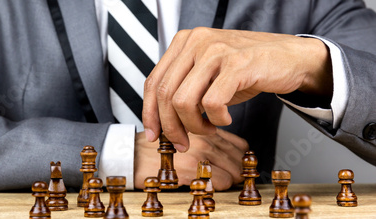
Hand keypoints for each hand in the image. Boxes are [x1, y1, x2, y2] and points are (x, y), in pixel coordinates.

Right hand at [134, 129, 248, 190]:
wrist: (131, 155)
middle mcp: (204, 139)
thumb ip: (203, 140)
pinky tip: (208, 187)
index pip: (239, 145)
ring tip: (221, 185)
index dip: (240, 158)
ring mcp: (199, 153)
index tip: (235, 167)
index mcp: (204, 130)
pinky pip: (218, 182)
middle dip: (238, 172)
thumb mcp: (182, 136)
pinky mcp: (191, 169)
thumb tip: (224, 156)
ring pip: (233, 171)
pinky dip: (218, 188)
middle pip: (239, 159)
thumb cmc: (154, 148)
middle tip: (231, 180)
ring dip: (230, 181)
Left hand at [143, 28, 331, 150]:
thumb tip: (161, 123)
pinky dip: (217, 119)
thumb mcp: (206, 75)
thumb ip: (183, 89)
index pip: (153, 81)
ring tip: (209, 127)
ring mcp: (215, 51)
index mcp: (184, 42)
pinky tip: (226, 118)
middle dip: (171, 127)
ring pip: (183, 101)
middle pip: (164, 94)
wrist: (288, 58)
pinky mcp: (237, 64)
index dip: (150, 113)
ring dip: (194, 125)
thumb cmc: (246, 69)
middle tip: (182, 142)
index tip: (154, 135)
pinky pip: (212, 103)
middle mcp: (196, 42)